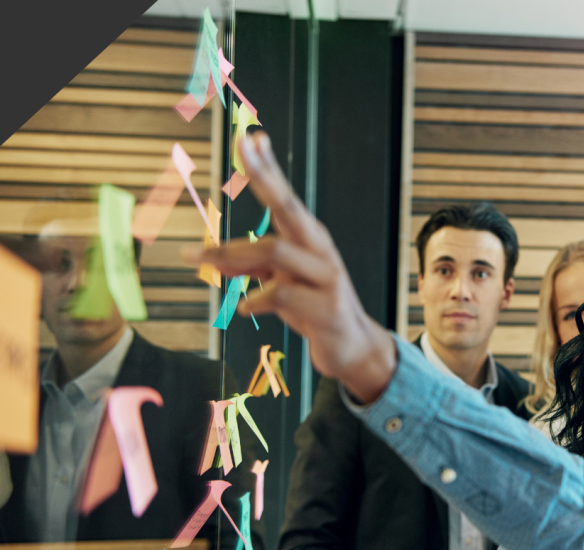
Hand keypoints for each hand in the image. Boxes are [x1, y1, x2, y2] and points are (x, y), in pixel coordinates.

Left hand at [186, 132, 395, 401]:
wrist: (353, 348)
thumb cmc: (314, 309)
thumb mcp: (280, 283)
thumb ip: (252, 267)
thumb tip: (214, 257)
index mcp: (310, 241)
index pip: (285, 198)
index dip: (267, 168)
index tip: (250, 138)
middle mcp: (320, 251)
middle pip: (288, 207)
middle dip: (265, 176)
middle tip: (243, 148)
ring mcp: (326, 277)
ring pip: (274, 251)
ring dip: (231, 254)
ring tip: (199, 261)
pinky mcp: (324, 308)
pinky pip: (280, 294)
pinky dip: (255, 299)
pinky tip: (244, 308)